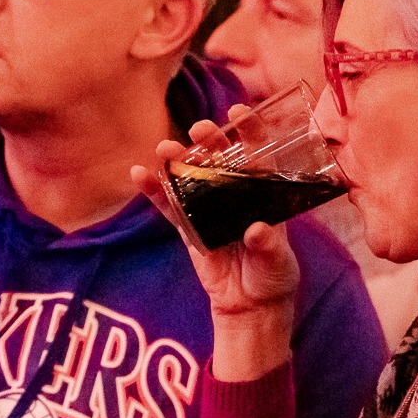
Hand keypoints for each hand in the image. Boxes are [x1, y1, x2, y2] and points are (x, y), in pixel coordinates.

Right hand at [133, 111, 300, 381]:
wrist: (249, 305)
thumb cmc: (272, 277)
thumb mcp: (278, 263)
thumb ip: (268, 246)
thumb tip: (256, 230)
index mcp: (262, 194)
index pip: (258, 155)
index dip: (249, 131)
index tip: (237, 113)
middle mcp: (235, 193)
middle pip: (220, 159)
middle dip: (209, 141)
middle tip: (199, 129)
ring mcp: (209, 207)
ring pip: (191, 177)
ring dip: (177, 160)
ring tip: (164, 148)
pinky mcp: (188, 226)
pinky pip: (169, 205)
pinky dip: (155, 191)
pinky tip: (139, 174)